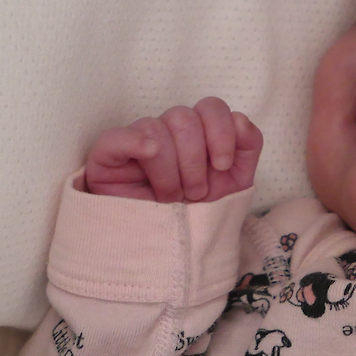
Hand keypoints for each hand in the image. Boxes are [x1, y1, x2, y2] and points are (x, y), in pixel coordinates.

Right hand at [84, 97, 262, 202]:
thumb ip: (248, 145)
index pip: (210, 107)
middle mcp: (167, 131)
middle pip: (184, 117)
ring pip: (154, 128)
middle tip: (195, 193)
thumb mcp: (236, 181)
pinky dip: (134, 142)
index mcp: (197, 132)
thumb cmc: (201, 212)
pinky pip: (115, 137)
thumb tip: (239, 119)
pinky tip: (149, 154)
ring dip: (170, 171)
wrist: (173, 248)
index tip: (223, 167)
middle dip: (195, 161)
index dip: (221, 132)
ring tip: (170, 197)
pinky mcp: (107, 158)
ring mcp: (136, 141)